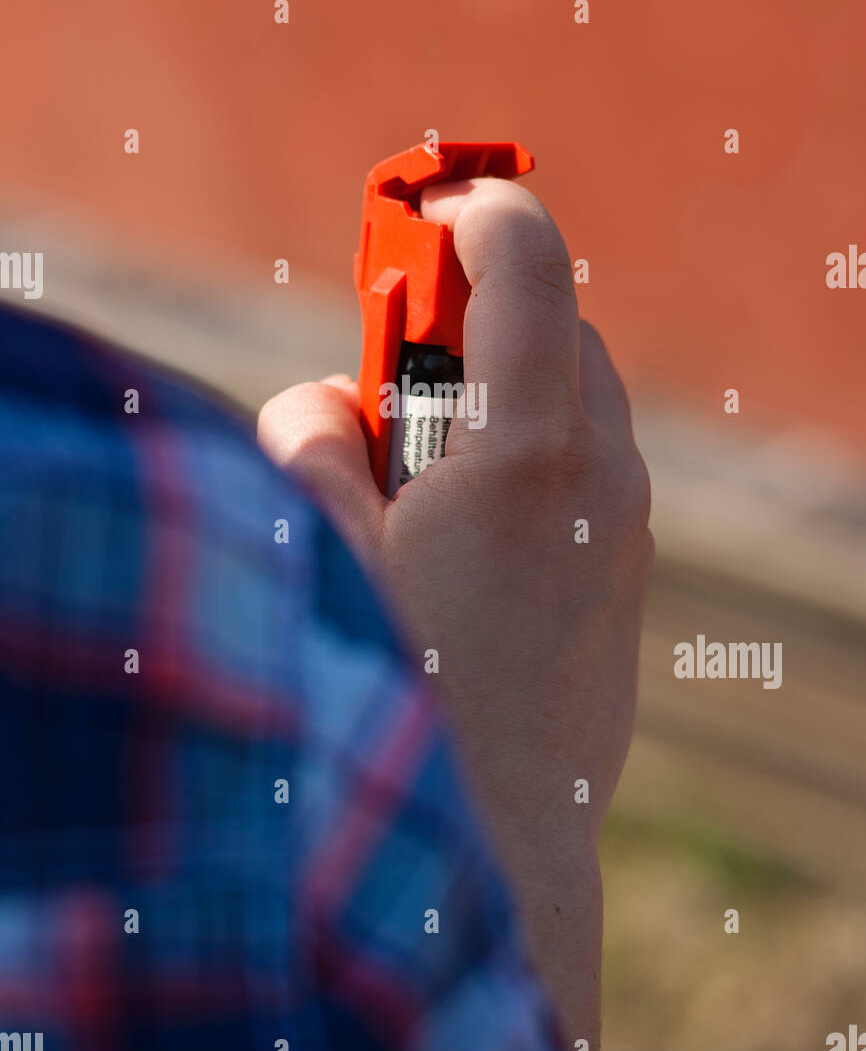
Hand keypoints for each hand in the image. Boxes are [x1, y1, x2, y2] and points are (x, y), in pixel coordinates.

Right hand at [258, 177, 653, 1048]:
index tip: (438, 203)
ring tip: (418, 468)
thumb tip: (325, 407)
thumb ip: (315, 444)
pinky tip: (462, 534)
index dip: (477, 212)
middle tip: (400, 355)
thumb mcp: (321, 549)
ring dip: (503, 398)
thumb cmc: (400, 697)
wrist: (498, 847)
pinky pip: (584, 477)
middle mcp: (603, 478)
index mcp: (532, 449)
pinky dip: (529, 462)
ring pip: (576, 407)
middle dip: (477, 321)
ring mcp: (627, 534)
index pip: (527, 264)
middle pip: (558, 331)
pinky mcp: (627, 581)